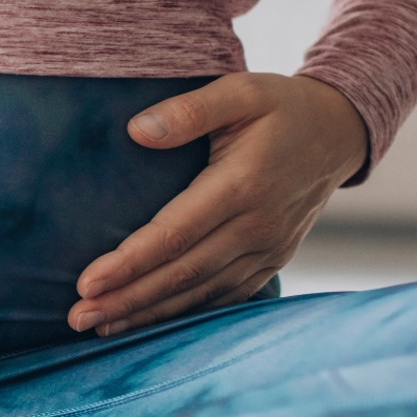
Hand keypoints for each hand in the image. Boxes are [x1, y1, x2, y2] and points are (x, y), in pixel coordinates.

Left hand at [70, 73, 368, 336]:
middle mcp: (256, 226)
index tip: (87, 282)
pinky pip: (224, 296)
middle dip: (126, 299)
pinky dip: (184, 312)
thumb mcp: (241, 91)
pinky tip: (146, 320)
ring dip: (147, 312)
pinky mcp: (272, 261)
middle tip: (76, 317)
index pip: (174, 235)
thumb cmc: (281, 108)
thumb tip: (137, 131)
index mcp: (242, 186)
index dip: (129, 263)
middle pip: (181, 273)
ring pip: (200, 292)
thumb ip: (189, 110)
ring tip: (98, 325)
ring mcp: (268, 249)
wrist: (340, 134)